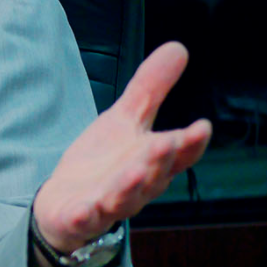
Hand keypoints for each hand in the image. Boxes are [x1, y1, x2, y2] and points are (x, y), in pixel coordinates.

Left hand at [33, 41, 211, 251]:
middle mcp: (137, 185)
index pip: (178, 153)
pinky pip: (86, 218)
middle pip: (154, 173)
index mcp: (151, 161)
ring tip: (136, 170)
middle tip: (168, 142)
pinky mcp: (81, 217)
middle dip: (161, 159)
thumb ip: (150, 89)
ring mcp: (109, 203)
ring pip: (125, 197)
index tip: (201, 127)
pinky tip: (86, 208)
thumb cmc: (103, 164)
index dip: (190, 143)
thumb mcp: (124, 120)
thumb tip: (178, 48)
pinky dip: (87, 214)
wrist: (65, 204)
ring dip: (131, 186)